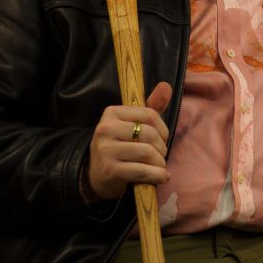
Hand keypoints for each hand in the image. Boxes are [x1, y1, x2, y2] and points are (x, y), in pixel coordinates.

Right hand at [84, 82, 172, 201]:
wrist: (96, 175)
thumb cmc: (121, 147)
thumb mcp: (133, 125)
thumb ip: (151, 107)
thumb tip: (166, 86)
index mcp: (111, 113)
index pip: (149, 114)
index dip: (163, 129)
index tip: (162, 139)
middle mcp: (105, 129)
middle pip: (149, 134)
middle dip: (162, 148)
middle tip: (160, 156)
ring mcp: (106, 150)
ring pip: (148, 153)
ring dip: (160, 163)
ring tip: (159, 167)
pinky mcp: (110, 170)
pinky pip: (143, 171)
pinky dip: (157, 175)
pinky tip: (161, 177)